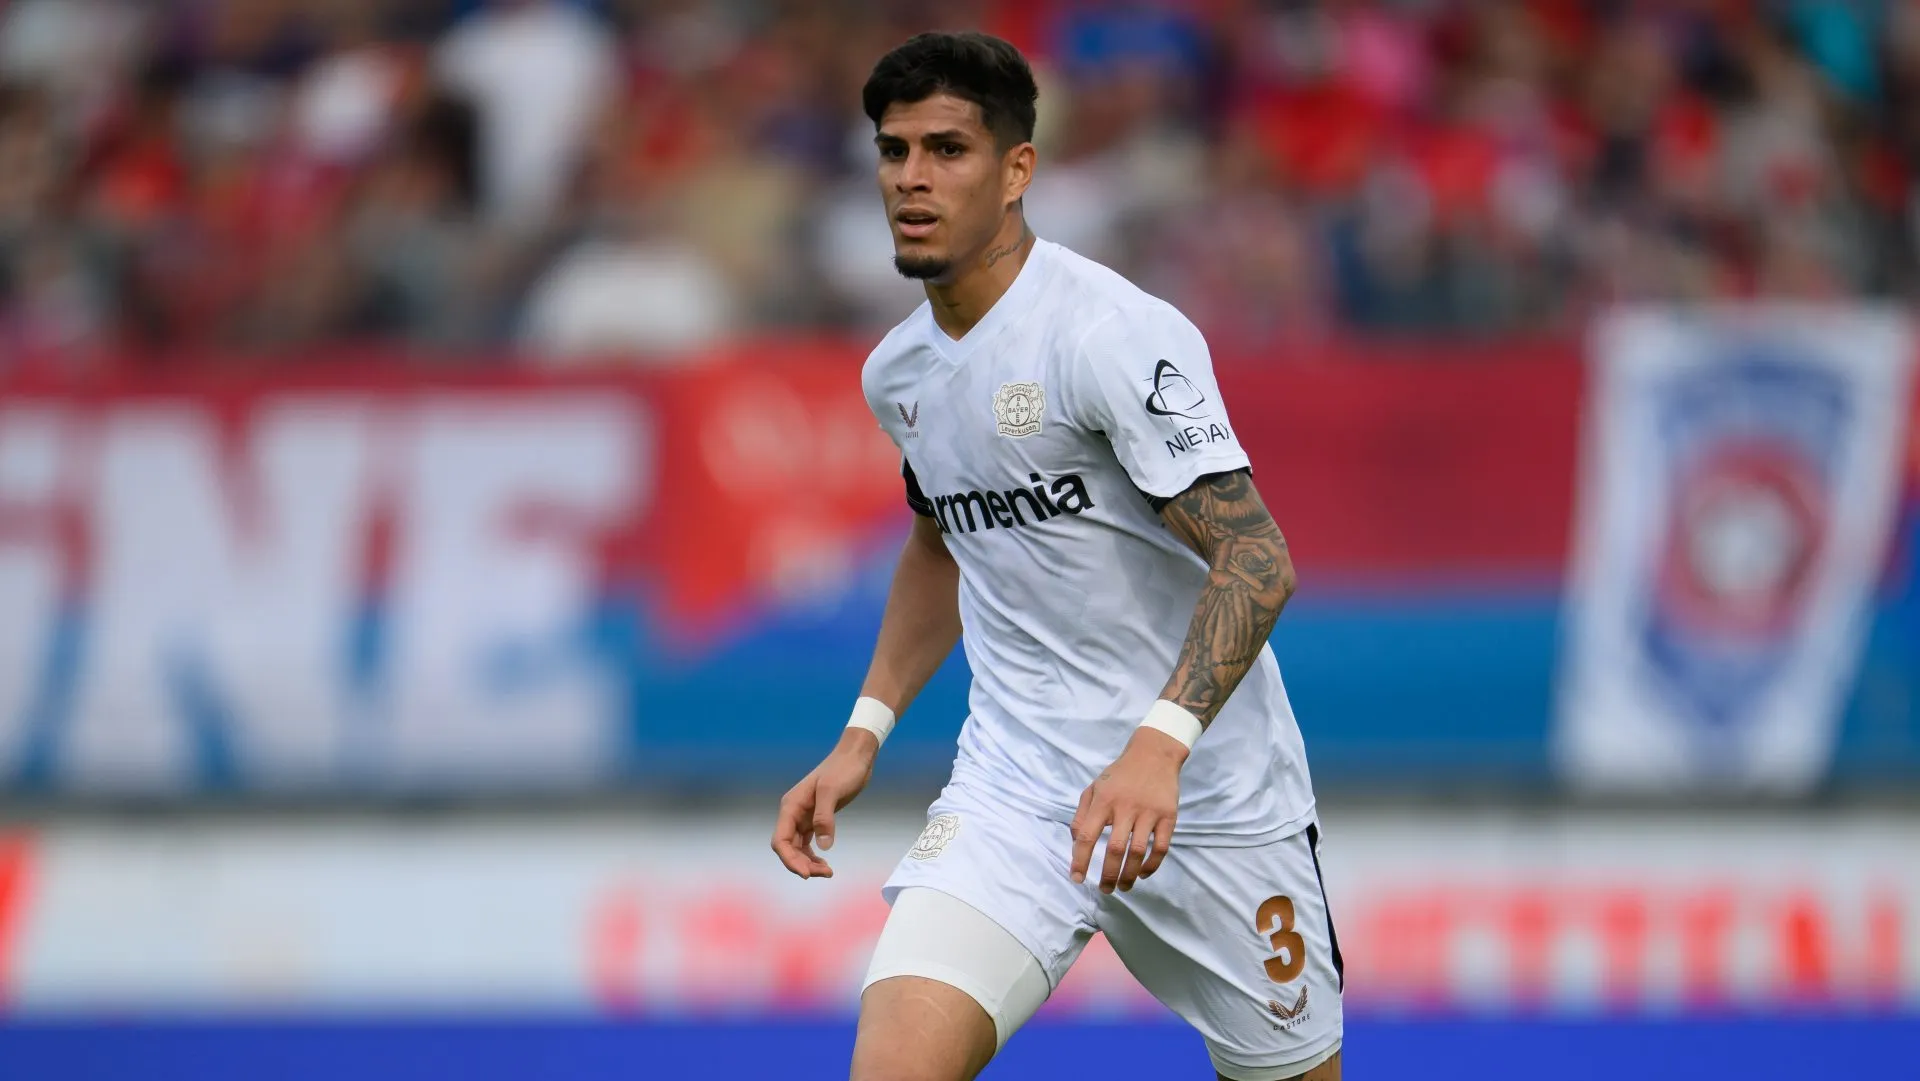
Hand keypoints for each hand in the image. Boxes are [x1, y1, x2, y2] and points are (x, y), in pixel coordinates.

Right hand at [771, 729, 878, 878]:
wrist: (856, 757)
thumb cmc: (843, 769)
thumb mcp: (832, 791)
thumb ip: (825, 817)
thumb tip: (823, 846)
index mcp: (791, 806)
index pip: (781, 840)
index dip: (790, 859)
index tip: (807, 873)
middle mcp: (793, 813)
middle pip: (788, 848)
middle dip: (802, 864)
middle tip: (825, 873)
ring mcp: (804, 817)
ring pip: (798, 848)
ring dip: (808, 862)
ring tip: (828, 871)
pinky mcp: (816, 819)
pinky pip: (808, 843)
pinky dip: (814, 855)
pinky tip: (825, 863)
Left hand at [1069, 726, 1186, 893]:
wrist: (1154, 754)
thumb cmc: (1119, 774)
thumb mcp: (1094, 788)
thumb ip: (1082, 815)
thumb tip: (1077, 843)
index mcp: (1103, 801)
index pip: (1087, 836)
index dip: (1080, 861)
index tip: (1077, 879)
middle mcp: (1125, 807)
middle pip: (1115, 850)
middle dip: (1108, 875)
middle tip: (1105, 889)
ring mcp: (1149, 812)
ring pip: (1138, 852)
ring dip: (1129, 875)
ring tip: (1123, 887)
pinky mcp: (1168, 816)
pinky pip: (1161, 847)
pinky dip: (1152, 866)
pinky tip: (1142, 874)